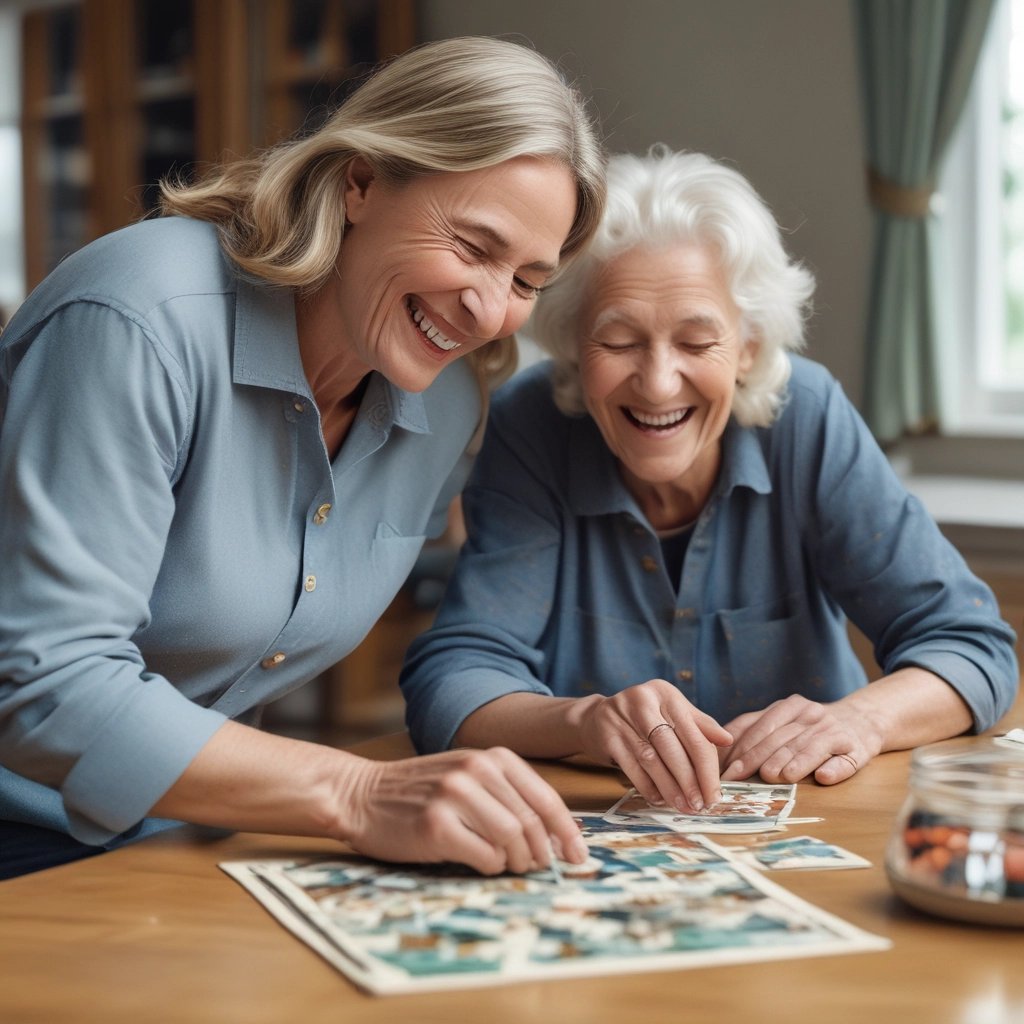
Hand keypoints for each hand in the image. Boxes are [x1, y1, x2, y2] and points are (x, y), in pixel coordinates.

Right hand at [340, 747, 588, 874]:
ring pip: (512, 839)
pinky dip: (491, 866)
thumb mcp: (467, 776)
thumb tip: (556, 834)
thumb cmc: (419, 791)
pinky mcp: (435, 825)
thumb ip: (507, 794)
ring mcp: (454, 796)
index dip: (567, 830)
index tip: (578, 854)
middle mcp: (475, 770)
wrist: (361, 794)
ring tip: (510, 866)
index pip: (545, 797)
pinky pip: (484, 856)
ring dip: (518, 861)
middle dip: (544, 852)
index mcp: (490, 757)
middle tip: (542, 868)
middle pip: (532, 821)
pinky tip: (481, 862)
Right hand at [577, 679, 731, 811]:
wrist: (596, 718)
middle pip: (672, 748)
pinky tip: (659, 799)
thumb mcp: (672, 713)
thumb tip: (728, 740)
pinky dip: (648, 787)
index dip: (707, 768)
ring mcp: (621, 718)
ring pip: (652, 760)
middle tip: (700, 805)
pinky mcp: (607, 736)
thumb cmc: (644, 718)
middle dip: (689, 781)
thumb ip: (699, 725)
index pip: (693, 735)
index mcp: (665, 694)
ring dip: (670, 788)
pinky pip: (631, 767)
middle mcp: (643, 701)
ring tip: (683, 806)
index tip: (715, 793)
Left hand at [720, 694, 882, 784]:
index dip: (741, 747)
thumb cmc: (812, 726)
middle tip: (740, 777)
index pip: (760, 725)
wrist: (863, 719)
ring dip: (791, 763)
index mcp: (790, 706)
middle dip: (757, 758)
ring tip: (773, 776)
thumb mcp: (785, 719)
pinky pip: (844, 759)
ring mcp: (834, 730)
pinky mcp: (856, 747)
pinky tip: (824, 777)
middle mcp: (810, 715)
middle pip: (780, 738)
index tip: (725, 769)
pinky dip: (835, 768)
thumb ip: (755, 728)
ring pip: (809, 747)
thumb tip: (719, 748)